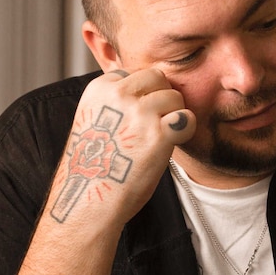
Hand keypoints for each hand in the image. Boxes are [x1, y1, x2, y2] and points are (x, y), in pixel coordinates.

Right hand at [48, 68, 195, 225]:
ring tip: (160, 137)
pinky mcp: (159, 134)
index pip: (132, 74)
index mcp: (99, 89)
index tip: (133, 118)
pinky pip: (187, 118)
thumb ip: (115, 104)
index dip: (139, 95)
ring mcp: (140, 113)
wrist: (88, 199)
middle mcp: (118, 95)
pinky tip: (173, 143)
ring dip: (173, 114)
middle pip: (156, 77)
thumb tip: (148, 94)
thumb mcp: (94, 121)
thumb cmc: (92, 167)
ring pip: (174, 96)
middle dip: (160, 96)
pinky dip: (186, 130)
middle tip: (155, 123)